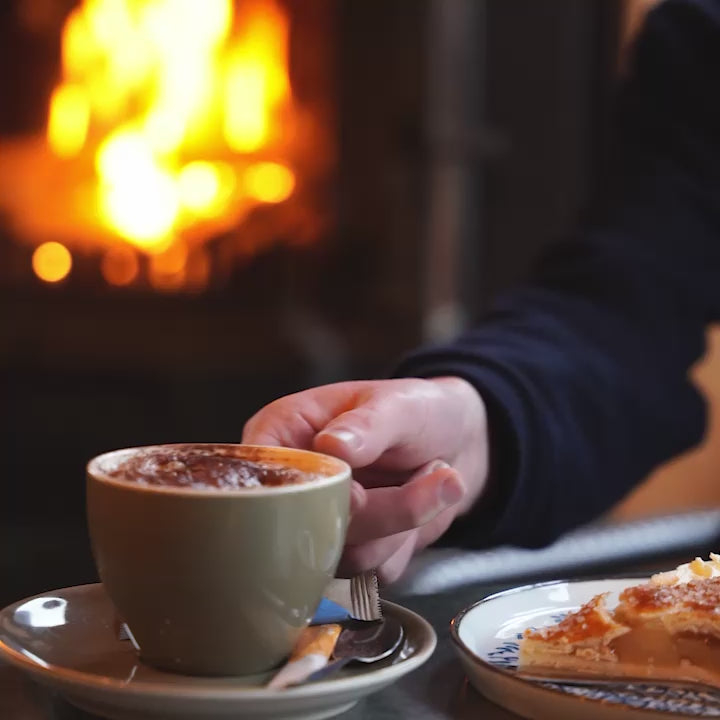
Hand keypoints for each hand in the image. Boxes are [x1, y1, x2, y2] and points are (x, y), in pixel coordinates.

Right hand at [242, 377, 488, 582]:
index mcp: (284, 432)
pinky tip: (425, 502)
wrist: (458, 442)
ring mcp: (319, 522)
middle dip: (376, 511)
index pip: (260, 473)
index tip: (359, 493)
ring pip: (343, 555)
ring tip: (434, 474)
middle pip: (305, 525)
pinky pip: (373, 572)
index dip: (304, 493)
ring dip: (401, 523)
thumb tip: (332, 445)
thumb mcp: (397, 404)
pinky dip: (407, 543)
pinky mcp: (350, 552)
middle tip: (433, 473)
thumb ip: (367, 424)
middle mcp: (294, 483)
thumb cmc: (416, 409)